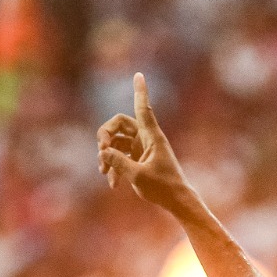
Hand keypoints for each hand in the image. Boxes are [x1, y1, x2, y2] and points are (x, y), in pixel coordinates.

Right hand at [97, 73, 197, 216]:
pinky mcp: (137, 160)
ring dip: (106, 156)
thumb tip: (103, 151)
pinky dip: (113, 168)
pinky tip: (113, 184)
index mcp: (152, 137)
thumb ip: (118, 162)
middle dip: (105, 135)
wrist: (176, 202)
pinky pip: (118, 157)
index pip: (143, 109)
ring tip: (104, 172)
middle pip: (118, 125)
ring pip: (115, 143)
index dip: (140, 92)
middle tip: (101, 150)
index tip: (139, 74)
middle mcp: (145, 139)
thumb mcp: (137, 175)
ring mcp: (140, 149)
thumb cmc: (163, 188)